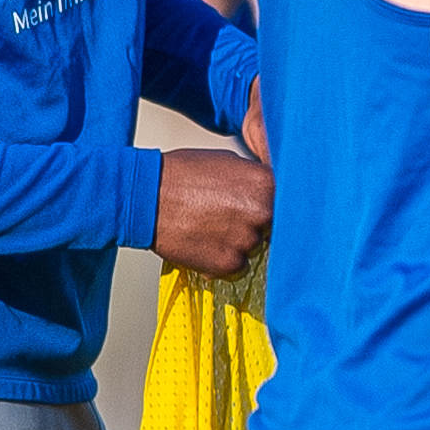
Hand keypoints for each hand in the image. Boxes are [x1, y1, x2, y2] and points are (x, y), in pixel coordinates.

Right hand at [151, 145, 270, 276]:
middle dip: (254, 225)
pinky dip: (222, 259)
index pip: (287, 202)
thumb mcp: (227, 162)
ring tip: (208, 227)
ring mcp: (246, 239)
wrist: (143, 195)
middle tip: (227, 217)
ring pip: (254, 247)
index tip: (259, 209)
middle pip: (272, 227)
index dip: (273, 207)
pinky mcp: (227, 263)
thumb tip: (271, 192)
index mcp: (266, 183)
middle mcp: (262, 212)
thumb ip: (254, 180)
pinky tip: (203, 243)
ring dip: (237, 242)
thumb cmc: (180, 175)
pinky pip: (236, 266)